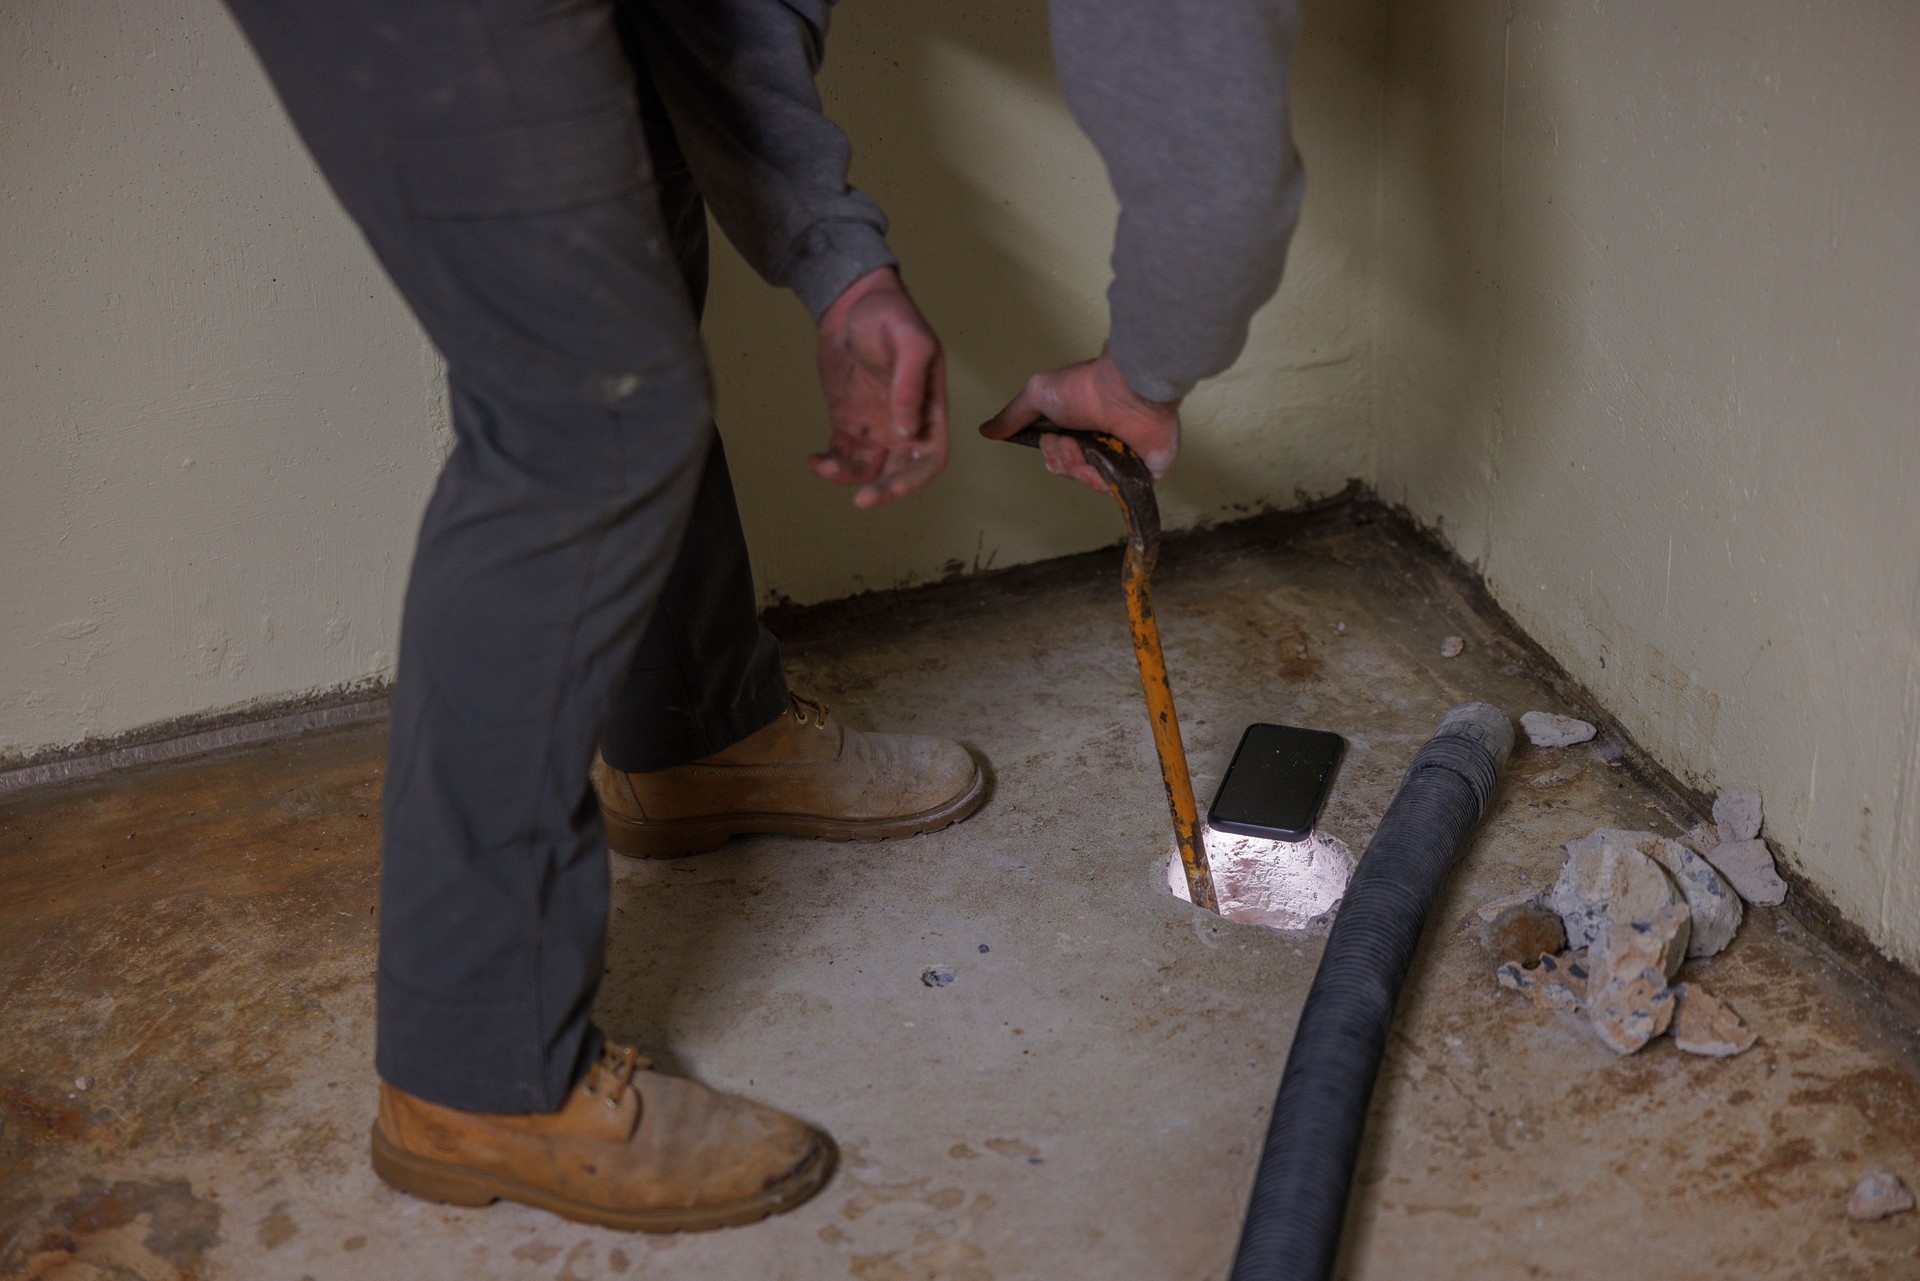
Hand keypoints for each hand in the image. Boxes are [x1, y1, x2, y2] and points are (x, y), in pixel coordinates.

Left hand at [811, 267, 948, 508]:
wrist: (852, 301)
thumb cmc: (890, 313)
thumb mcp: (910, 339)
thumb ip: (910, 383)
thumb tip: (908, 430)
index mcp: (930, 408)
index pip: (931, 457)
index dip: (915, 478)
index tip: (889, 486)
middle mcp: (906, 424)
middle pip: (902, 472)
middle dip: (884, 490)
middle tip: (860, 500)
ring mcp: (876, 426)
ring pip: (868, 469)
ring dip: (848, 477)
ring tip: (822, 465)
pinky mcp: (849, 424)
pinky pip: (842, 455)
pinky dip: (828, 464)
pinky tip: (812, 459)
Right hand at [979, 351, 1180, 493]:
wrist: (1126, 392)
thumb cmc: (1086, 387)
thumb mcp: (1038, 394)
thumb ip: (1013, 416)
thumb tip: (987, 430)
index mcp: (1081, 426)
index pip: (1058, 457)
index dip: (1051, 455)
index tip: (1051, 440)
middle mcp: (1101, 442)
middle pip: (1070, 471)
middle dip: (1063, 459)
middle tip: (1070, 441)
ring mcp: (1123, 457)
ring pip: (1089, 483)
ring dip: (1079, 466)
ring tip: (1085, 445)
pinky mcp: (1144, 472)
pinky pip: (1115, 491)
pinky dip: (1102, 478)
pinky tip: (1104, 458)